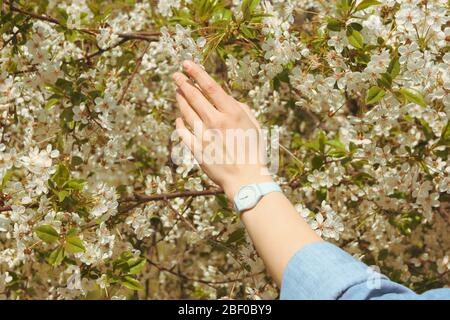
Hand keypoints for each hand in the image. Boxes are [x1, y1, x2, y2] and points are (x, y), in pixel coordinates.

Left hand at [172, 61, 272, 198]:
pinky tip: (178, 118)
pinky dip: (179, 123)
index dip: (196, 72)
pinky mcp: (196, 149)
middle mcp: (215, 120)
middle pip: (194, 96)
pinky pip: (183, 132)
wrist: (246, 179)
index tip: (186, 64)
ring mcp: (204, 135)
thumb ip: (242, 109)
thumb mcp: (254, 126)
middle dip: (182, 83)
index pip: (210, 86)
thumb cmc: (254, 152)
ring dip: (180, 99)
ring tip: (176, 91)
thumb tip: (229, 100)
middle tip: (175, 75)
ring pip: (186, 112)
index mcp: (232, 112)